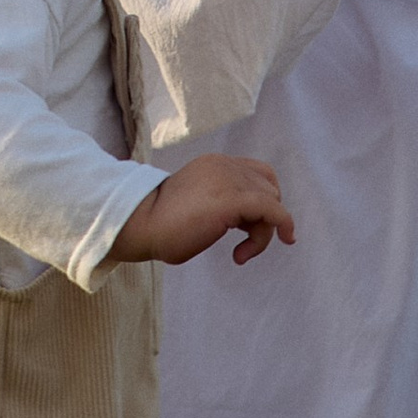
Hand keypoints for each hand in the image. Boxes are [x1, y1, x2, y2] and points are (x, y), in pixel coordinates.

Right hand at [109, 155, 295, 268]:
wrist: (139, 223)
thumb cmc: (160, 224)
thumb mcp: (198, 203)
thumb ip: (220, 203)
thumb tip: (244, 222)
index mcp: (214, 164)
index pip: (257, 174)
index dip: (264, 201)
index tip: (253, 227)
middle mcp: (224, 165)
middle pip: (269, 188)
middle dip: (264, 219)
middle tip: (243, 244)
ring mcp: (229, 179)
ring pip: (272, 202)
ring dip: (263, 233)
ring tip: (239, 252)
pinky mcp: (232, 199)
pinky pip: (273, 211)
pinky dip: (278, 229)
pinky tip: (249, 252)